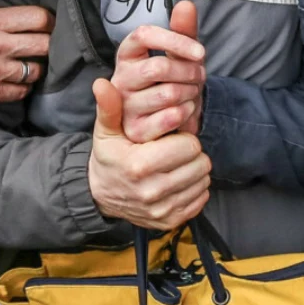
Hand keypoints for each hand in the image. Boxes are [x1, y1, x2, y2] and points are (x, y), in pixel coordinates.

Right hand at [0, 0, 52, 107]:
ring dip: (34, 68)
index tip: (49, 25)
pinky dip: (21, 87)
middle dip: (47, 45)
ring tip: (26, 63)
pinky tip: (14, 80)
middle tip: (42, 45)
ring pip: (37, 71)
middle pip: (46, 45)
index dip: (50, 22)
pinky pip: (22, 91)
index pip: (39, 18)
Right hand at [88, 79, 210, 230]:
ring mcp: (162, 209)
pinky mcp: (171, 221)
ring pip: (204, 180)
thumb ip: (109, 108)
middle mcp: (152, 191)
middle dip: (191, 154)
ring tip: (176, 165)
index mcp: (139, 165)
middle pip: (201, 163)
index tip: (170, 138)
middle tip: (175, 152)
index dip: (183, 138)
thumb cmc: (110, 157)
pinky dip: (194, 188)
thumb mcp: (106, 132)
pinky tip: (177, 181)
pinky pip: (202, 198)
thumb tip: (102, 83)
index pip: (190, 145)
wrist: (100, 195)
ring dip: (194, 170)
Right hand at [113, 1, 206, 142]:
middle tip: (199, 77)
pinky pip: (170, 117)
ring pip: (167, 93)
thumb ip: (184, 31)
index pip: (143, 34)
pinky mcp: (135, 130)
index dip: (175, 41)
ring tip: (192, 94)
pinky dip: (188, 112)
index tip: (200, 52)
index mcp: (128, 55)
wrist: (174, 122)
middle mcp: (120, 79)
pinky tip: (187, 110)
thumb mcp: (183, 55)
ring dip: (191, 93)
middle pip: (158, 67)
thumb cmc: (176, 82)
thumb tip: (186, 4)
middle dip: (190, 72)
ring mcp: (125, 106)